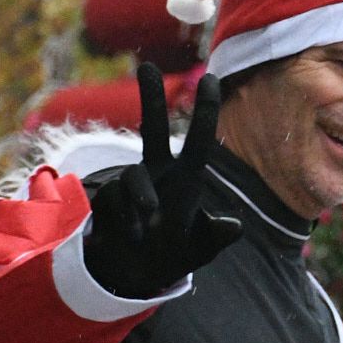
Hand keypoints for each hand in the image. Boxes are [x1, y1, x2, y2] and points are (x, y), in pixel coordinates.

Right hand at [82, 64, 243, 297]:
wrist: (135, 277)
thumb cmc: (173, 257)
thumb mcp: (200, 249)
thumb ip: (216, 237)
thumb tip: (234, 226)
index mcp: (185, 179)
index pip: (198, 140)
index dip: (205, 111)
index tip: (212, 78)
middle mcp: (157, 173)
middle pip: (154, 128)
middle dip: (150, 96)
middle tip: (146, 65)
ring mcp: (130, 184)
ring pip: (133, 176)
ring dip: (142, 201)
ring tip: (146, 231)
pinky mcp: (107, 197)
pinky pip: (115, 201)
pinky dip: (125, 222)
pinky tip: (130, 239)